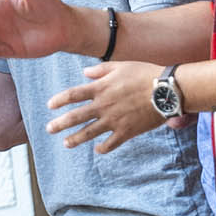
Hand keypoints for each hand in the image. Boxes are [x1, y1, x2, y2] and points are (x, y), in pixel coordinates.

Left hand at [46, 60, 162, 153]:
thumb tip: (85, 72)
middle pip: (75, 117)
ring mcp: (114, 120)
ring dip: (75, 139)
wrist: (166, 90)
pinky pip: (110, 144)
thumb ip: (101, 70)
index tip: (50, 106)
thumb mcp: (121, 66)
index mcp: (101, 88)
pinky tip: (98, 149)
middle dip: (60, 124)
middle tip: (49, 129)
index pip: (73, 95)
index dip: (59, 100)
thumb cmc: (145, 74)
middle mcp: (103, 105)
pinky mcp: (126, 131)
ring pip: (89, 133)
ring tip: (66, 144)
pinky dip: (102, 148)